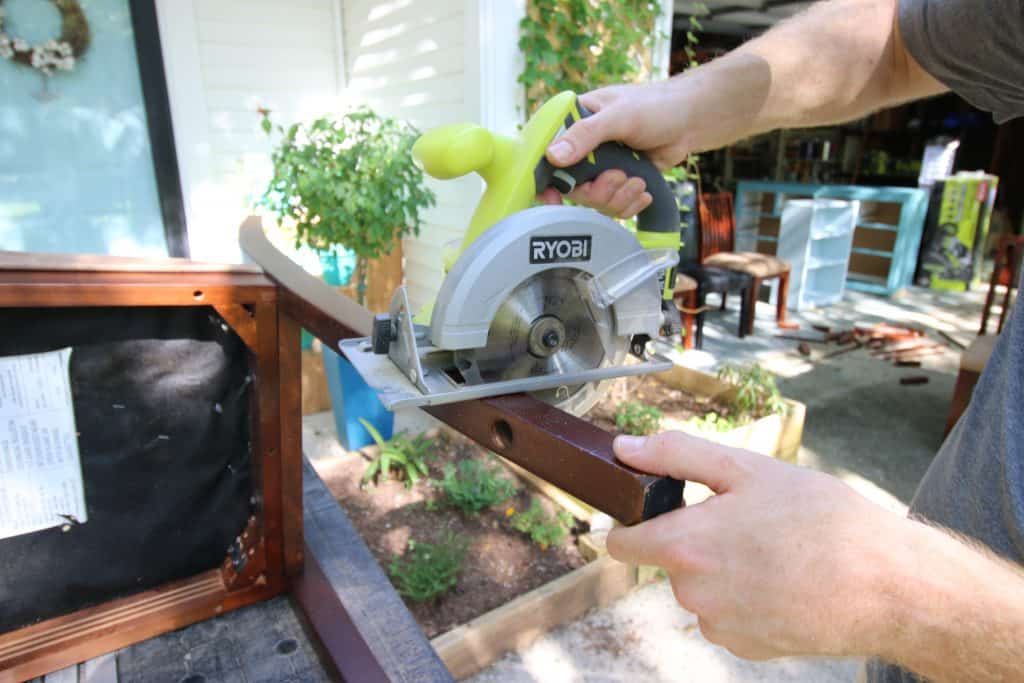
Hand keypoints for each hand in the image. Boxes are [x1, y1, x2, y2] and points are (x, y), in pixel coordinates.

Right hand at [538, 81, 693, 218]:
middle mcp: (581, 149)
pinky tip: (643, 190)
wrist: (689, 121)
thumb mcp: (618, 116)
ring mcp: (599, 167)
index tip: (554, 200)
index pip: (544, 156)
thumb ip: (585, 135)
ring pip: (594, 201)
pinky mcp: (617, 182)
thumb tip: (553, 156)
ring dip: (618, 198)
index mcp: (572, 123)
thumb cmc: (654, 106)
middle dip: (599, 191)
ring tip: (638, 181)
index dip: (545, 180)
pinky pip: (612, 206)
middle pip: (571, 188)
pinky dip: (629, 204)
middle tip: (620, 177)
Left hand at [606, 431, 905, 660]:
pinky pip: (726, 615)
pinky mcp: (746, 647)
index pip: (620, 542)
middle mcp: (693, 593)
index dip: (632, 522)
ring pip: (700, 588)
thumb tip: (624, 448)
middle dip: (694, 539)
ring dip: (721, 570)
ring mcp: (719, 625)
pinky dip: (745, 598)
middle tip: (746, 520)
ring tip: (774, 550)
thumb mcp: (747, 468)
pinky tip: (783, 581)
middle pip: (668, 560)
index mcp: (685, 545)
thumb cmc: (823, 519)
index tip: (654, 510)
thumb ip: (676, 455)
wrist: (888, 585)